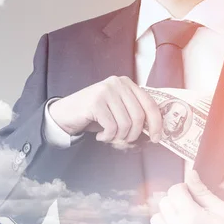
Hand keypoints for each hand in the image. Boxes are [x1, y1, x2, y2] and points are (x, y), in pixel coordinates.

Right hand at [48, 76, 162, 143]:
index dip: (156, 124)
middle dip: (133, 135)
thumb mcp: (119, 110)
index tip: (157, 138)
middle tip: (123, 140)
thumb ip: (135, 113)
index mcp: (127, 84)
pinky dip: (107, 137)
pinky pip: (111, 127)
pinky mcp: (95, 102)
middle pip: (139, 117)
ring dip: (118, 137)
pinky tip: (101, 135)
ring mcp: (106, 91)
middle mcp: (118, 83)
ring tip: (109, 136)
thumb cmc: (96, 115)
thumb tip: (156, 131)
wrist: (67, 113)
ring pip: (125, 124)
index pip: (150, 104)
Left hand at [150, 170, 223, 223]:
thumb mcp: (223, 210)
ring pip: (156, 220)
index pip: (174, 191)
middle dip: (176, 200)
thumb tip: (190, 175)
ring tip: (184, 219)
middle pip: (164, 203)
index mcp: (192, 218)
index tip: (191, 192)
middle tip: (190, 205)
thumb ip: (202, 192)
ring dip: (168, 216)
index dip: (183, 188)